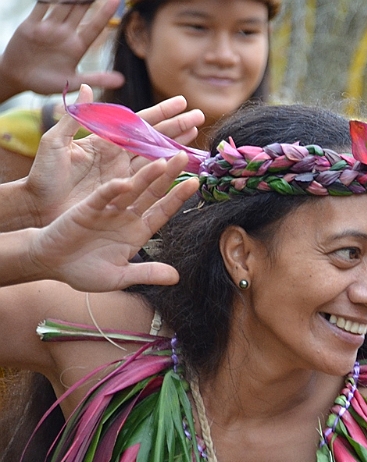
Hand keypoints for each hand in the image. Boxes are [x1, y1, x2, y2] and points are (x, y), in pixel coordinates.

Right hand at [0, 0, 123, 101]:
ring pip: (61, 6)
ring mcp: (48, 28)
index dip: (105, 14)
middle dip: (88, 0)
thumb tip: (122, 81)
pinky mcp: (31, 25)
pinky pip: (40, 8)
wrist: (19, 79)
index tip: (117, 1)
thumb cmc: (46, 83)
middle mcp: (65, 34)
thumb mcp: (73, 82)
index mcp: (77, 47)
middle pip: (79, 12)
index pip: (95, 27)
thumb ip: (96, 79)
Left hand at [22, 84, 204, 227]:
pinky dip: (169, 177)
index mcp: (105, 142)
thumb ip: (73, 117)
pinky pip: (152, 185)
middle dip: (178, 127)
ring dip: (178, 148)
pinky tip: (184, 170)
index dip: (162, 112)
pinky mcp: (126, 195)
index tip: (182, 102)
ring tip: (197, 138)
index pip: (139, 123)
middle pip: (154, 139)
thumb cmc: (43, 177)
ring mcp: (124, 177)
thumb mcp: (54, 144)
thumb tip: (84, 86)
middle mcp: (118, 158)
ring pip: (158, 159)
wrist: (39, 208)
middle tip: (200, 117)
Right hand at [27, 153, 198, 290]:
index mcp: (138, 231)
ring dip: (146, 176)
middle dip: (169, 176)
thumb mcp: (120, 277)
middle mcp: (126, 216)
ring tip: (163, 160)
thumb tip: (176, 278)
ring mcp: (108, 210)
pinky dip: (113, 190)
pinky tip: (126, 182)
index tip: (195, 183)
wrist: (50, 263)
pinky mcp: (88, 208)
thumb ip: (147, 274)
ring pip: (131, 189)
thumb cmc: (84, 271)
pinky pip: (103, 197)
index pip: (163, 211)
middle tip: (184, 156)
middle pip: (152, 193)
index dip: (178, 198)